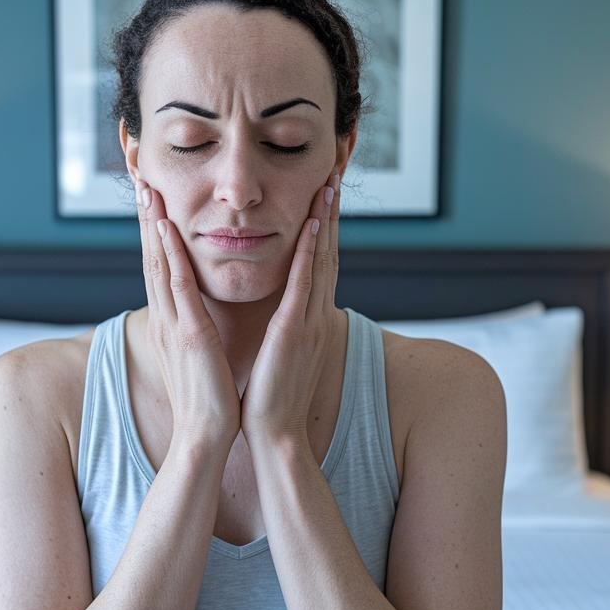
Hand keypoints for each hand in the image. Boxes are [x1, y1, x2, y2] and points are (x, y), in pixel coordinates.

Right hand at [134, 177, 241, 453]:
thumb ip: (195, 330)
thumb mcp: (199, 355)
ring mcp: (174, 324)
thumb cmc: (207, 399)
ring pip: (159, 263)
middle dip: (146, 217)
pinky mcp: (189, 335)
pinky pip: (178, 287)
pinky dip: (170, 255)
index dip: (153, 231)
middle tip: (141, 179)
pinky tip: (166, 229)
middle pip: (151, 257)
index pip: (160, 266)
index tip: (152, 198)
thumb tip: (198, 316)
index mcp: (172, 321)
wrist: (204, 436)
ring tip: (148, 189)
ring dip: (153, 224)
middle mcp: (166, 318)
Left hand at [240, 170, 342, 444]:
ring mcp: (309, 322)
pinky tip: (314, 226)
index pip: (320, 263)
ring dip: (326, 221)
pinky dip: (311, 253)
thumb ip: (287, 328)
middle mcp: (315, 315)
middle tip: (335, 174)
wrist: (276, 435)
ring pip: (321, 261)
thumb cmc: (274, 398)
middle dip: (332, 213)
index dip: (326, 227)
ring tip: (329, 184)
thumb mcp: (283, 354)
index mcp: (310, 319)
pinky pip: (304, 285)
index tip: (325, 194)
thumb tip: (285, 312)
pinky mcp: (294, 333)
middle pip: (329, 253)